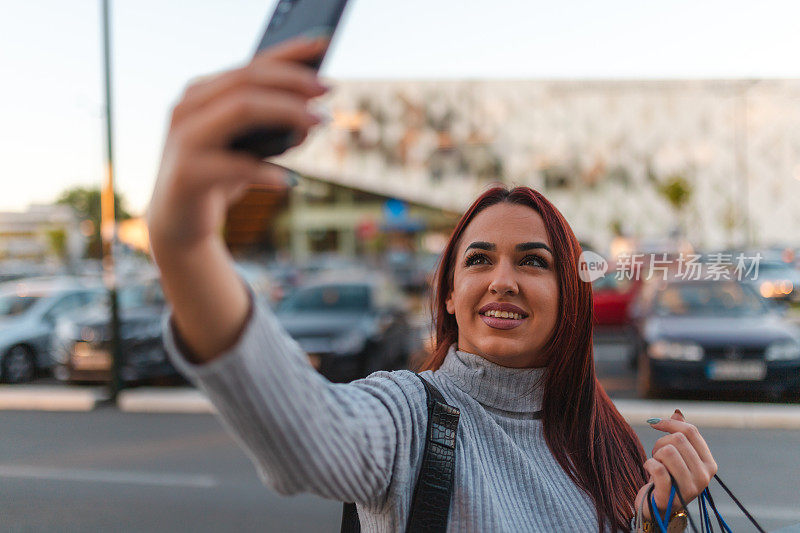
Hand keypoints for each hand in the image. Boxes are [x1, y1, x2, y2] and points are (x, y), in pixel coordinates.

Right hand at [147, 37, 328, 251]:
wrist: (178, 223)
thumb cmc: (218, 179)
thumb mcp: (250, 149)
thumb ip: (275, 130)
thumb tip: (315, 118)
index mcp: (202, 93)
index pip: (250, 64)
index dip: (289, 53)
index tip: (324, 44)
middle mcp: (188, 107)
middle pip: (247, 80)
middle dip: (293, 81)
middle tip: (328, 90)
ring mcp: (184, 137)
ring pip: (241, 108)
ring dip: (286, 112)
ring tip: (318, 123)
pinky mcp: (187, 173)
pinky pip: (234, 166)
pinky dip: (267, 171)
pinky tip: (291, 180)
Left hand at [634, 410, 717, 520]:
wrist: (656, 507)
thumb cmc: (667, 477)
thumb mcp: (677, 456)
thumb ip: (680, 435)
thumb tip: (677, 414)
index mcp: (709, 463)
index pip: (691, 431)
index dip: (670, 423)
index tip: (654, 423)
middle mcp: (704, 476)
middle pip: (678, 439)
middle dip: (660, 443)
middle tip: (657, 456)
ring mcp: (690, 488)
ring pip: (668, 451)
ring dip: (655, 455)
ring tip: (656, 465)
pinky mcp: (671, 496)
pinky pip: (658, 469)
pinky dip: (649, 465)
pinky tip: (649, 472)